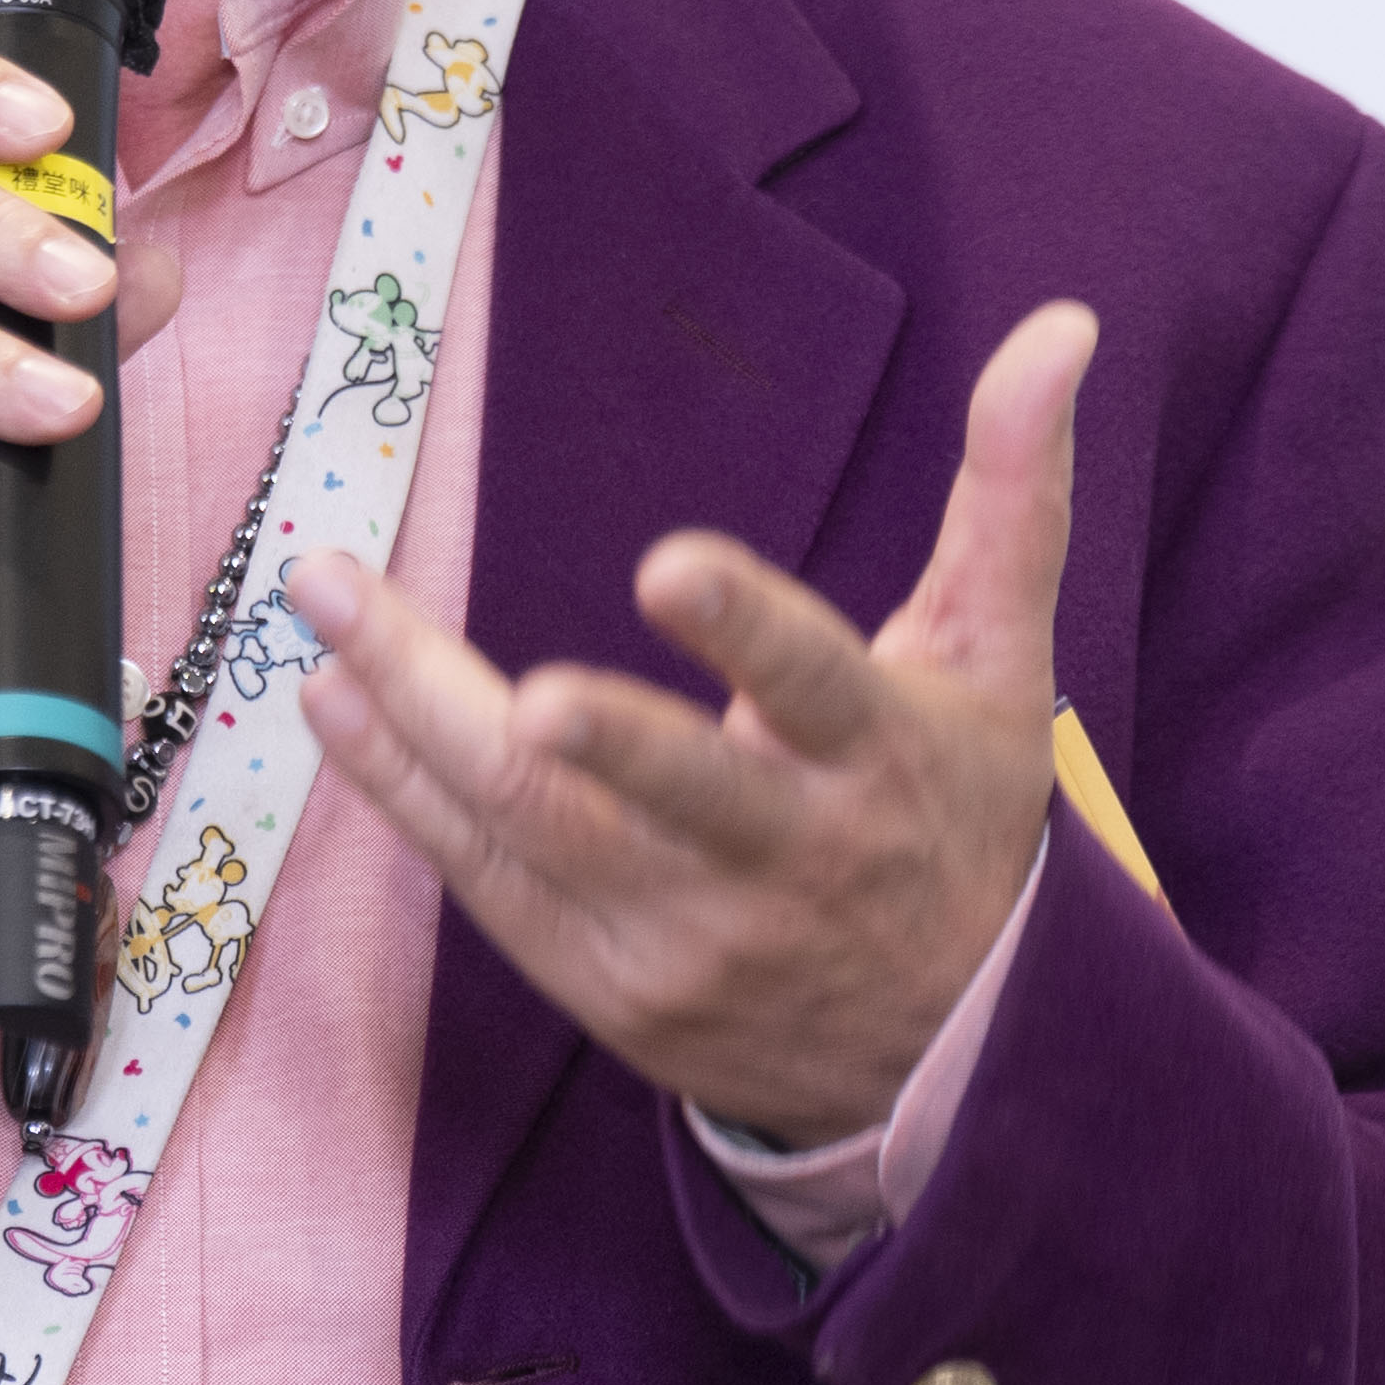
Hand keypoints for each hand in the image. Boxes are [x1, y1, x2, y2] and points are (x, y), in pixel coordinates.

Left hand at [291, 302, 1095, 1146]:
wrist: (950, 1058)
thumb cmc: (955, 817)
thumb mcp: (1000, 661)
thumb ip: (1011, 493)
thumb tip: (1061, 327)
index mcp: (877, 761)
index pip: (816, 685)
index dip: (745, 629)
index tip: (667, 563)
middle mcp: (780, 858)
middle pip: (648, 785)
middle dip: (528, 711)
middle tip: (397, 622)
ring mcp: (687, 937)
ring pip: (534, 829)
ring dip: (412, 723)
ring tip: (323, 620)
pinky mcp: (611, 988)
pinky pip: (489, 887)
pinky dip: (403, 795)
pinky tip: (334, 705)